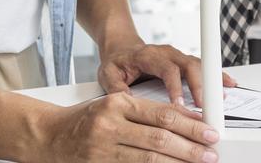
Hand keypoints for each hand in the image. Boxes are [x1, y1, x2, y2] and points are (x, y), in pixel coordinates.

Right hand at [38, 92, 219, 162]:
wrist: (48, 135)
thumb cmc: (86, 118)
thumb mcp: (117, 105)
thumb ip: (149, 111)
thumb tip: (187, 119)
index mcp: (119, 103)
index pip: (163, 114)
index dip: (191, 125)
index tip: (210, 132)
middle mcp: (110, 124)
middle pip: (160, 138)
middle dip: (190, 147)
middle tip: (211, 152)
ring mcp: (103, 149)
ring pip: (149, 159)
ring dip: (178, 162)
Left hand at [98, 39, 236, 110]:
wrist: (122, 48)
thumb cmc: (116, 61)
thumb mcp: (107, 73)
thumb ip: (115, 87)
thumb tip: (128, 101)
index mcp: (149, 55)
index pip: (167, 69)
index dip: (175, 86)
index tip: (179, 104)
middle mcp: (167, 53)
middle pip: (189, 65)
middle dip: (199, 85)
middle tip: (204, 105)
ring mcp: (178, 56)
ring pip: (199, 64)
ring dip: (212, 79)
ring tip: (223, 95)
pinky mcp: (184, 62)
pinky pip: (203, 67)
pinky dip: (216, 75)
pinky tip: (228, 83)